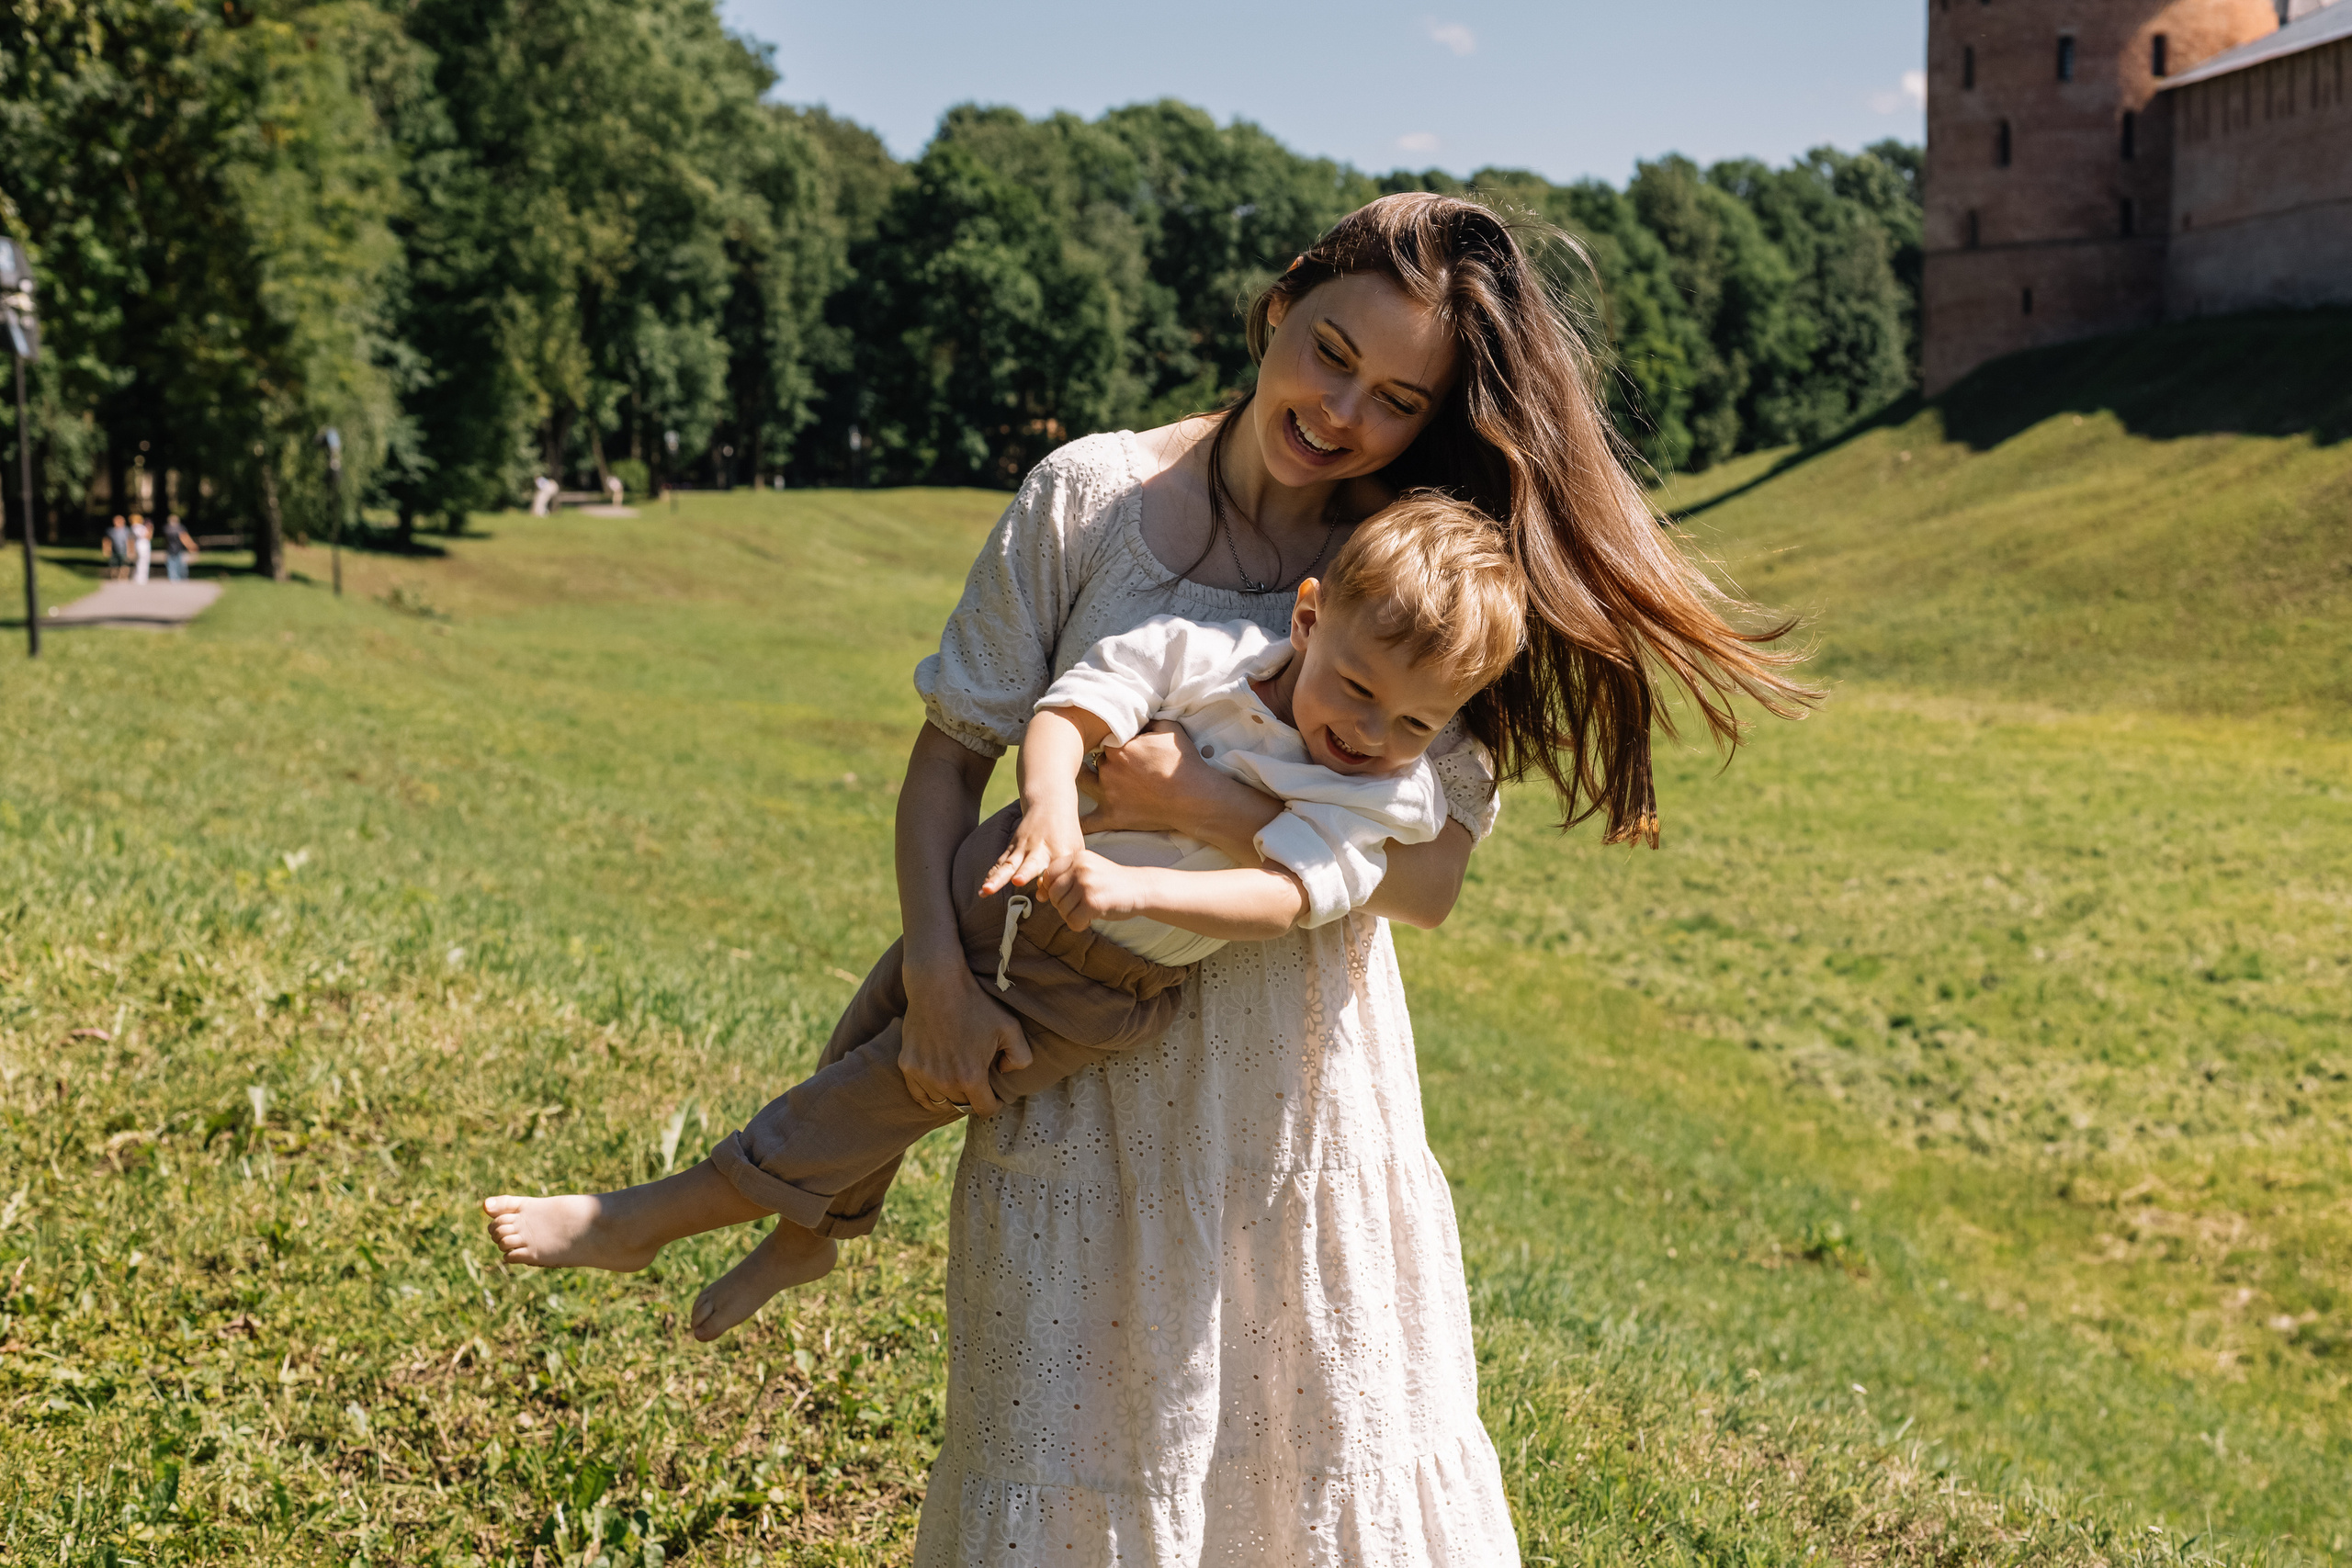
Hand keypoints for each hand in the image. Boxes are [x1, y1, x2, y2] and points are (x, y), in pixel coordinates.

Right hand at [898, 963, 1033, 1116]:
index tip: (995, 1096)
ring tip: (960, 1084)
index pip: (984, 1110)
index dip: (994, 1104)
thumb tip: (1006, 1072)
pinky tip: (939, 1085)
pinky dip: (929, 1094)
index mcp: (971, 1077)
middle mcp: (944, 1082)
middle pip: (962, 1107)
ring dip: (951, 1098)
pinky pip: (919, 1094)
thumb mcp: (1011, 1028)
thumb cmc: (976, 1004)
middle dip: (973, 1099)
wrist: (938, 984)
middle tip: (979, 1085)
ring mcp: (922, 1075)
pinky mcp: (907, 1065)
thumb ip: (1021, 1057)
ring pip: (940, 1102)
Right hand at [978, 802, 1084, 897]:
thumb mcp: (1073, 851)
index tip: (1042, 895)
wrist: (1049, 805)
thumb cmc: (1066, 833)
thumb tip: (1043, 897)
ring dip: (997, 878)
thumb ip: (1062, 874)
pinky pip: (1000, 863)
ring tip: (986, 891)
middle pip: (1030, 863)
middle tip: (1018, 881)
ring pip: (1008, 864)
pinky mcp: (1012, 847)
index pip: (1055, 871)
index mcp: (1059, 851)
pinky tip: (983, 890)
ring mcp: (1023, 847)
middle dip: (1024, 873)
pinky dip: (991, 876)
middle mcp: (1039, 849)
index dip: (1048, 883)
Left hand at [1039, 851, 1149, 929]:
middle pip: (1053, 893)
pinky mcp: (1093, 903)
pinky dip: (1079, 925)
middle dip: (1062, 905)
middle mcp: (1080, 868)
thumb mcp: (1088, 870)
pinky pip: (1072, 921)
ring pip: (1062, 909)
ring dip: (1071, 916)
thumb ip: (1066, 876)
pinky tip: (1090, 919)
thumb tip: (1039, 888)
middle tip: (1077, 907)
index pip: (1049, 874)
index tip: (1063, 896)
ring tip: (1086, 912)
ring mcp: (1086, 885)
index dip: (1051, 889)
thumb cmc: (1112, 882)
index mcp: (1078, 857)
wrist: (1140, 889)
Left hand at [1084, 721, 1207, 834]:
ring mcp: (1108, 794)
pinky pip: (1088, 822)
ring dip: (1087, 778)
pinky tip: (1070, 822)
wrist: (1193, 796)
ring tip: (1090, 777)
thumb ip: (1147, 720)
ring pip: (1085, 782)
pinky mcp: (1112, 816)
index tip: (1121, 743)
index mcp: (1119, 747)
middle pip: (1096, 760)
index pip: (1105, 738)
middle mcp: (1108, 769)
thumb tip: (1137, 718)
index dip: (1113, 740)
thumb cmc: (1182, 762)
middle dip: (1104, 760)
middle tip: (1118, 764)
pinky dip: (1078, 821)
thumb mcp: (1169, 728)